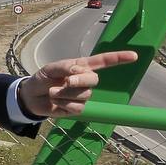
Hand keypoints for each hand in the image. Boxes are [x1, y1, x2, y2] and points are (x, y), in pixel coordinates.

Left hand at [19, 50, 138, 117]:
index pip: (103, 61)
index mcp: (81, 67)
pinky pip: (77, 107)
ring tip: (53, 91)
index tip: (134, 56)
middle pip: (94, 80)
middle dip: (80, 80)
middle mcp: (84, 81)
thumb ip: (65, 67)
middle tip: (66, 81)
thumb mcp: (51, 69)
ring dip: (65, 93)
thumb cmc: (42, 78)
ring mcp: (82, 95)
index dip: (119, 58)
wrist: (31, 96)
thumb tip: (79, 71)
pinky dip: (64, 103)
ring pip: (84, 95)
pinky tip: (56, 101)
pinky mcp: (77, 108)